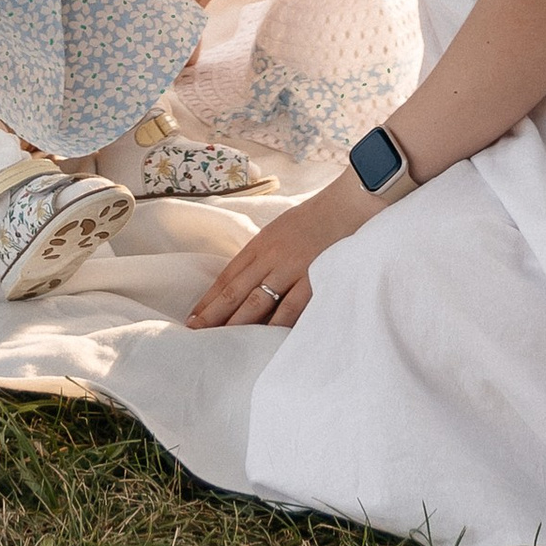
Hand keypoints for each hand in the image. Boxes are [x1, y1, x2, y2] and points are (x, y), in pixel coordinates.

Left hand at [187, 176, 375, 329]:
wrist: (351, 204)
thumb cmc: (317, 217)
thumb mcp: (281, 229)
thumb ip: (264, 253)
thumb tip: (245, 279)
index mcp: (262, 243)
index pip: (228, 275)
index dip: (209, 298)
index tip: (193, 317)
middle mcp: (272, 257)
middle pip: (236, 292)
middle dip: (213, 315)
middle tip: (195, 334)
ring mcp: (293, 269)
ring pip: (257, 303)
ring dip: (237, 324)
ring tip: (222, 342)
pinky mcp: (315, 280)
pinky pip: (291, 310)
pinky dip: (275, 326)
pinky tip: (262, 340)